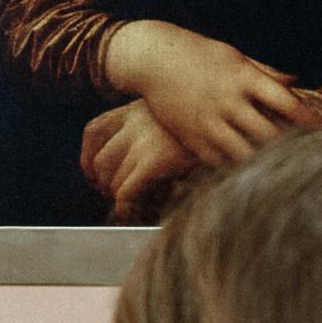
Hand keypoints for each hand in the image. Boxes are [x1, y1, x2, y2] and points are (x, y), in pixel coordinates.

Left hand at [79, 97, 199, 220]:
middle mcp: (135, 122)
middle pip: (100, 160)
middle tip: (115, 199)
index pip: (94, 132)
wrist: (234, 114)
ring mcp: (144, 140)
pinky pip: (126, 190)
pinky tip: (130, 213)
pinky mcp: (155, 160)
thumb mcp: (174, 117)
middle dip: (103, 185)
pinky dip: (125, 206)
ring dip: (117, 198)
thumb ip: (153, 133)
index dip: (87, 159)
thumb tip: (136, 165)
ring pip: (112, 179)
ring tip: (131, 208)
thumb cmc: (210, 121)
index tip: (93, 176)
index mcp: (136, 109)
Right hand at [99, 21, 310, 168]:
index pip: (285, 102)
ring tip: (284, 174)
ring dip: (265, 164)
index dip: (308, 118)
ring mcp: (209, 122)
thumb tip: (297, 82)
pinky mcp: (192, 137)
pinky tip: (251, 176)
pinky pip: (219, 161)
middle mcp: (228, 101)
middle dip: (291, 148)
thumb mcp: (234, 56)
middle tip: (311, 161)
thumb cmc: (200, 54)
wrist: (153, 59)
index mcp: (243, 78)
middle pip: (269, 133)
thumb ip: (266, 72)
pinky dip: (236, 169)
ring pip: (244, 153)